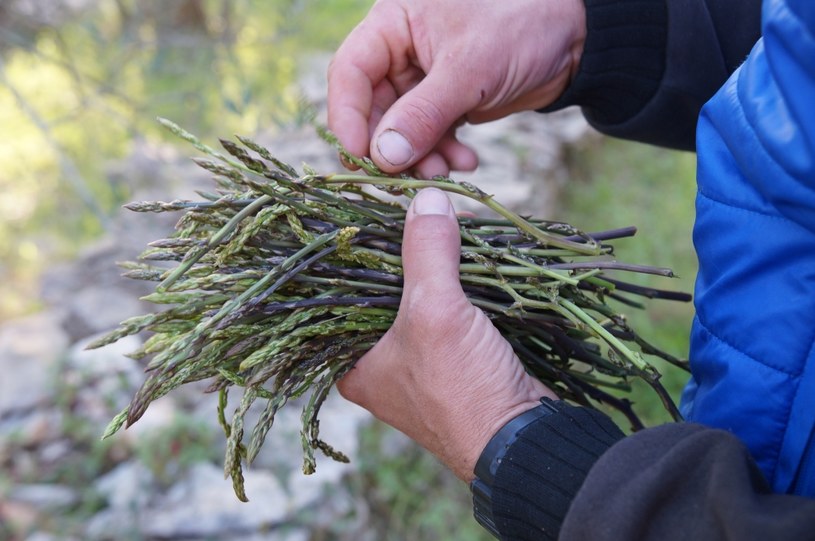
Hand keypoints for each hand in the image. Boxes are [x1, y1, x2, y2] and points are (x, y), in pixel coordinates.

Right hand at [327, 0, 585, 177]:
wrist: (573, 37)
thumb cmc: (520, 28)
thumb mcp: (469, 69)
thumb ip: (423, 114)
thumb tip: (383, 157)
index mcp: (393, 23)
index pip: (350, 73)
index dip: (347, 117)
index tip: (359, 158)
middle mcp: (400, 51)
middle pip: (373, 108)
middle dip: (391, 146)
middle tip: (404, 178)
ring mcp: (422, 79)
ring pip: (401, 129)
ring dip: (420, 157)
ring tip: (445, 172)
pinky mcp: (445, 102)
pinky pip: (430, 136)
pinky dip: (443, 153)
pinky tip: (467, 161)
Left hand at [337, 188, 555, 481]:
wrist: (525, 440)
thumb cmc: (462, 389)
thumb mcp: (436, 314)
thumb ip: (426, 252)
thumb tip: (426, 196)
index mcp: (354, 363)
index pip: (344, 291)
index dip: (363, 247)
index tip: (379, 209)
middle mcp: (381, 363)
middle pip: (388, 290)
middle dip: (409, 251)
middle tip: (423, 210)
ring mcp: (422, 362)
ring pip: (424, 297)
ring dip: (441, 263)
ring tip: (450, 221)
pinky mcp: (458, 359)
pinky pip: (453, 309)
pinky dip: (464, 282)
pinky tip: (473, 250)